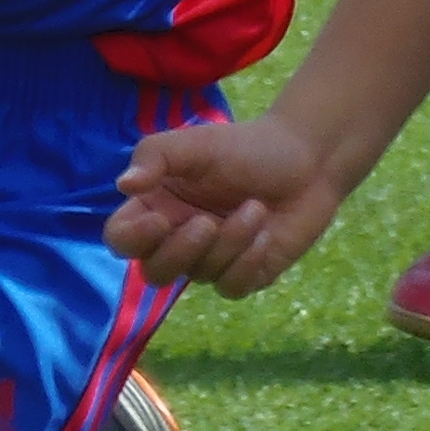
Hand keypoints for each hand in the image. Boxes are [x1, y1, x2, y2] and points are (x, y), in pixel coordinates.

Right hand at [108, 113, 347, 295]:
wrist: (307, 160)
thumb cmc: (246, 148)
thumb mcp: (196, 143)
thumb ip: (156, 156)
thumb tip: (124, 184)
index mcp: (157, 208)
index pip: (121, 239)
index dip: (132, 239)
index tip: (159, 220)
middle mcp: (178, 239)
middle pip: (155, 272)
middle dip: (180, 251)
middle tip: (207, 222)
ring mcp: (212, 260)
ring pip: (200, 275)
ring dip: (230, 242)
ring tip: (256, 207)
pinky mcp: (245, 274)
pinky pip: (231, 287)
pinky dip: (248, 262)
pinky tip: (266, 235)